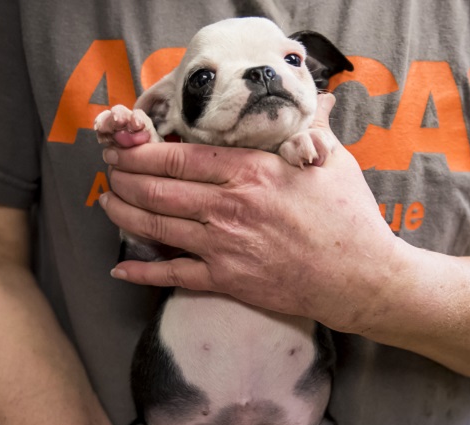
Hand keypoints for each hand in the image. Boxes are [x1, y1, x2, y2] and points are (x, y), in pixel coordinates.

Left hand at [100, 94, 398, 331]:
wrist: (362, 279)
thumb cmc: (351, 219)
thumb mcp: (333, 162)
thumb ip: (313, 129)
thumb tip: (317, 99)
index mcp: (251, 171)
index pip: (180, 156)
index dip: (143, 151)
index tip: (125, 145)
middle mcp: (229, 207)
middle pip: (157, 189)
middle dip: (123, 176)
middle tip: (108, 168)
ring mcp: (224, 246)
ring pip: (156, 227)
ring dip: (123, 213)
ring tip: (108, 202)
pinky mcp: (226, 281)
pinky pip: (173, 276)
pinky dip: (142, 273)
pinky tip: (120, 269)